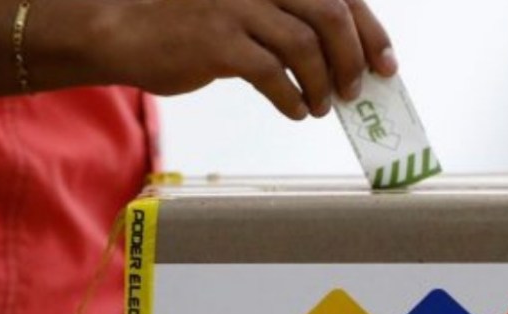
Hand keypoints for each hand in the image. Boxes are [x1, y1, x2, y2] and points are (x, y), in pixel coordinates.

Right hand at [95, 0, 396, 119]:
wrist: (120, 29)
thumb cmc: (192, 24)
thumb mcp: (247, 9)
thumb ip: (291, 21)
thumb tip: (349, 59)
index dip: (371, 31)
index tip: (387, 64)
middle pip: (331, 14)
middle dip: (352, 59)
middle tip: (354, 90)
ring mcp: (235, 6)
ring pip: (305, 45)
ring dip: (322, 83)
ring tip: (320, 105)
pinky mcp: (216, 41)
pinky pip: (271, 73)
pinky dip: (292, 97)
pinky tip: (295, 109)